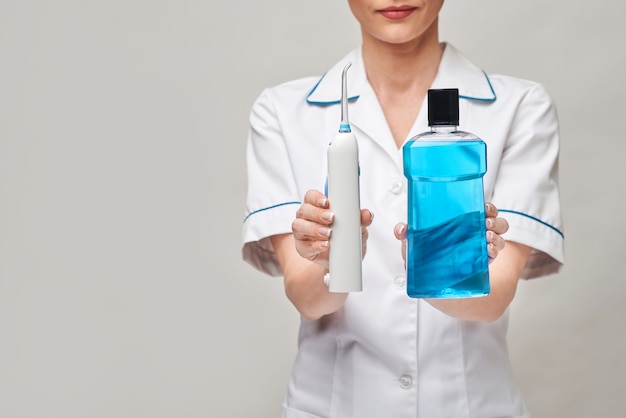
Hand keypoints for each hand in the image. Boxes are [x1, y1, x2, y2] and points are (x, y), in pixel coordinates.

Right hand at [292, 189, 373, 268]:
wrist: (342, 261)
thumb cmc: (345, 238)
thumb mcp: (357, 228)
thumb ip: (361, 220)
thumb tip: (367, 214)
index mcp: (317, 206)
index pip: (311, 196)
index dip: (317, 197)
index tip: (327, 202)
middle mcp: (306, 217)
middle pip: (304, 209)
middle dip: (317, 213)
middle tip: (331, 218)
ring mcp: (302, 232)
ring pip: (299, 225)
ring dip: (314, 229)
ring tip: (328, 233)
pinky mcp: (302, 247)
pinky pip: (304, 245)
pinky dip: (315, 245)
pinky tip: (325, 245)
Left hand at [393, 202, 508, 264]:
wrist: (436, 289)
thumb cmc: (426, 263)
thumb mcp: (415, 248)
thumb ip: (407, 237)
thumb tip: (401, 229)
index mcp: (461, 223)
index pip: (480, 209)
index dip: (487, 206)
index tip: (485, 207)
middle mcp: (475, 233)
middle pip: (495, 220)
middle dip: (494, 219)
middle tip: (485, 223)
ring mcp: (481, 247)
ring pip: (499, 235)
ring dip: (497, 235)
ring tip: (487, 237)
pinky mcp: (483, 262)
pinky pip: (495, 253)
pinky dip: (494, 250)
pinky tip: (488, 250)